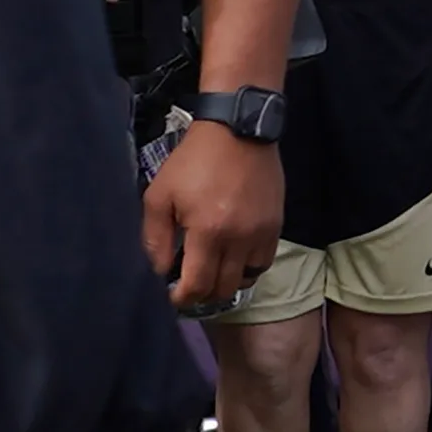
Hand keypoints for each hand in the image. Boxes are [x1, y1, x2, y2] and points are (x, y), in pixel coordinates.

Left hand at [143, 120, 283, 310]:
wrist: (238, 132)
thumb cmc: (192, 162)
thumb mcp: (159, 195)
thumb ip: (154, 238)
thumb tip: (158, 272)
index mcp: (208, 232)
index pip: (198, 285)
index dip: (182, 299)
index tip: (171, 296)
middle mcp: (240, 238)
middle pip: (223, 288)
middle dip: (202, 294)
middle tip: (189, 284)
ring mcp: (262, 233)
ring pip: (246, 279)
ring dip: (226, 282)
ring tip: (212, 271)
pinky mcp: (276, 225)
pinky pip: (264, 262)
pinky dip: (247, 268)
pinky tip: (233, 257)